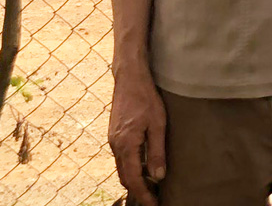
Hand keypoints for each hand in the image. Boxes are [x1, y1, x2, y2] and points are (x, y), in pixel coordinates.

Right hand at [108, 69, 165, 205]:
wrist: (129, 78)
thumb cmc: (146, 98)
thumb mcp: (158, 124)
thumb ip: (157, 152)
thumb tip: (158, 177)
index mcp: (126, 145)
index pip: (133, 179)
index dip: (144, 195)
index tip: (154, 204)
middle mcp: (115, 145)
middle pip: (125, 177)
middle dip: (138, 190)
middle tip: (154, 198)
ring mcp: (113, 140)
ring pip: (122, 168)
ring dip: (134, 179)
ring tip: (151, 186)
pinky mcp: (114, 134)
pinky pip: (121, 158)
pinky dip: (131, 167)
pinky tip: (144, 166)